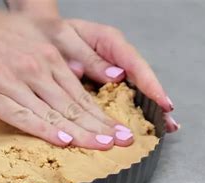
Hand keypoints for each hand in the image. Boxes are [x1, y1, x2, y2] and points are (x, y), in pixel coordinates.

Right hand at [0, 3, 136, 149]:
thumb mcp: (32, 30)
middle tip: (126, 142)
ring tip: (104, 146)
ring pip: (55, 111)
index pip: (81, 93)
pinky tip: (62, 140)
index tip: (121, 129)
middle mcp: (37, 68)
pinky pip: (23, 116)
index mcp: (47, 54)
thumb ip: (57, 52)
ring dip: (82, 131)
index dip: (103, 113)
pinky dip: (45, 129)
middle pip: (74, 104)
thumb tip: (81, 74)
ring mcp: (15, 81)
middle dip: (102, 125)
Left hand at [23, 17, 178, 132]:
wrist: (35, 32)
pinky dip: (132, 110)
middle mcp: (114, 56)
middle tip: (170, 124)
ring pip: (134, 89)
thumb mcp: (65, 38)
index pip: (134, 63)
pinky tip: (141, 125)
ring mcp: (110, 69)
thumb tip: (117, 75)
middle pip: (141, 78)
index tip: (162, 102)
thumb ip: (88, 56)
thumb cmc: (49, 32)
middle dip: (156, 101)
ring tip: (166, 127)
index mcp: (108, 41)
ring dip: (149, 109)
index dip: (150, 84)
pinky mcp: (103, 81)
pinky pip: (120, 96)